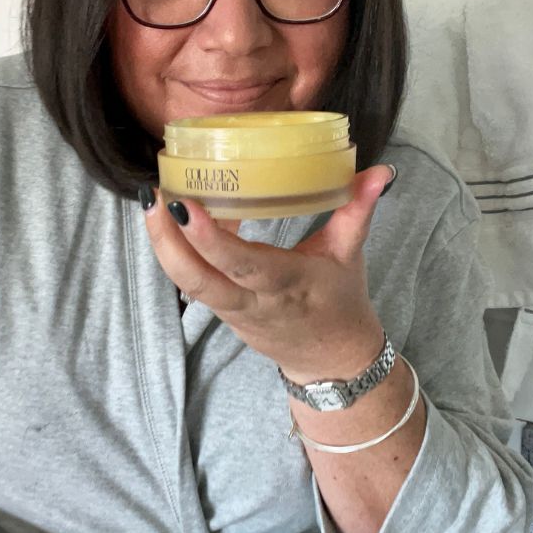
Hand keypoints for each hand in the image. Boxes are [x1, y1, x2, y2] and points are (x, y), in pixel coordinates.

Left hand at [141, 165, 395, 382]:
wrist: (331, 361)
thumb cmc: (340, 301)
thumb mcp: (350, 255)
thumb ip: (358, 209)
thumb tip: (382, 171)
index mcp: (286, 284)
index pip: (241, 264)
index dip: (208, 239)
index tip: (183, 205)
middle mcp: (253, 301)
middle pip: (197, 280)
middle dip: (167, 241)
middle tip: (152, 196)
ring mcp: (232, 311)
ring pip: (187, 284)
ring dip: (163, 245)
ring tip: (151, 202)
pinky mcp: (221, 311)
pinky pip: (192, 282)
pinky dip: (177, 252)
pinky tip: (169, 218)